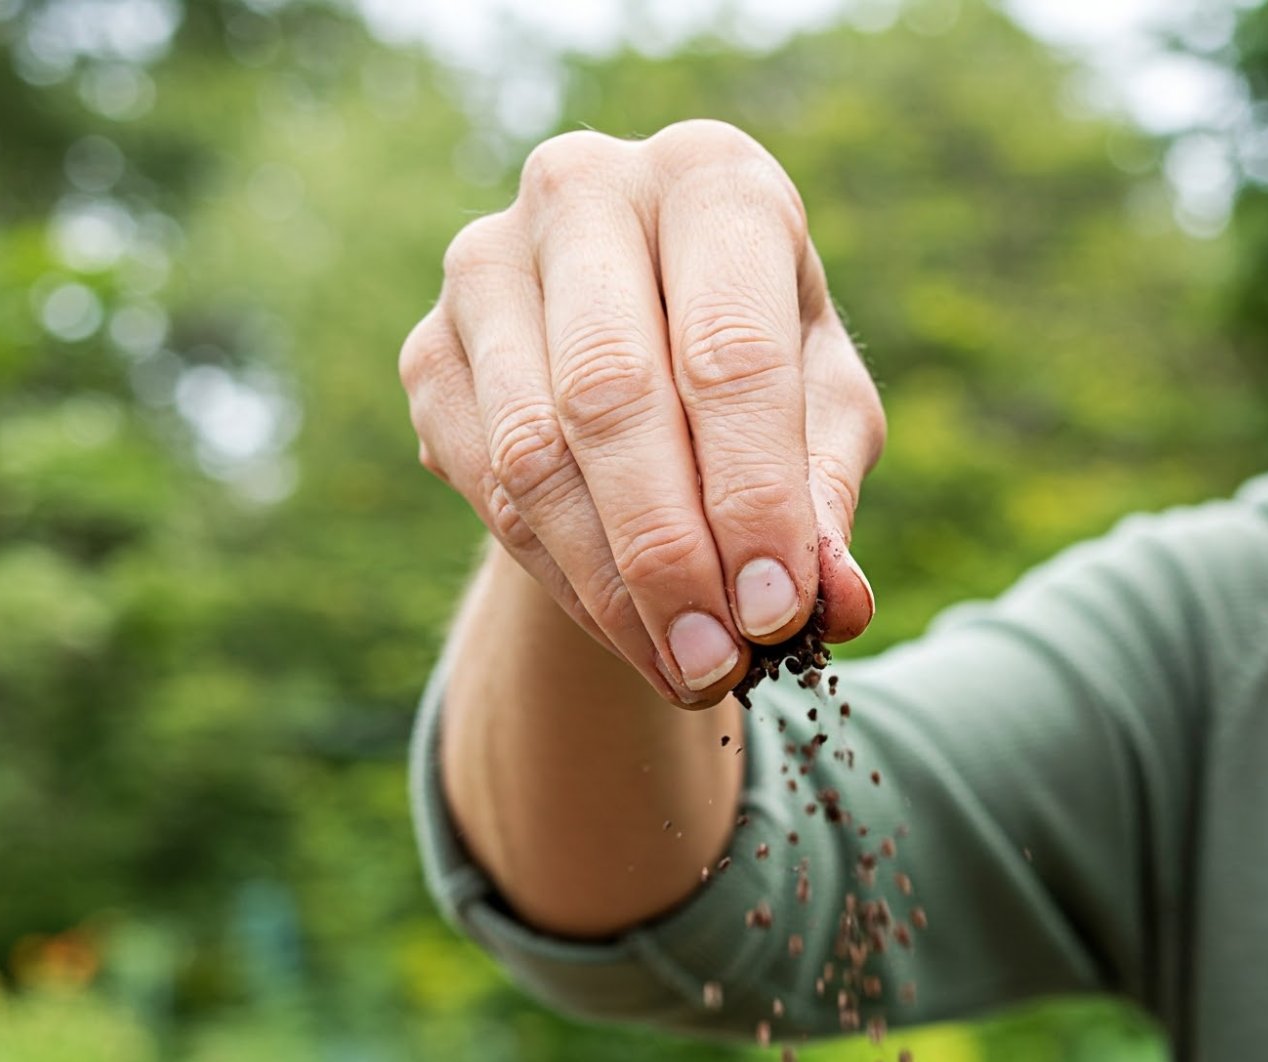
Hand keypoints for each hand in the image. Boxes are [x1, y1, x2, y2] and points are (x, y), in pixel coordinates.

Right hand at [399, 120, 884, 705]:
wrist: (647, 345)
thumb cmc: (763, 369)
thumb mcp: (824, 418)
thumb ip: (828, 500)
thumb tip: (839, 607)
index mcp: (711, 181)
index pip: (729, 352)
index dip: (754, 499)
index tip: (777, 616)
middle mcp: (585, 191)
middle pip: (611, 399)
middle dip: (669, 558)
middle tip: (718, 667)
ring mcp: (485, 264)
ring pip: (531, 456)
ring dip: (609, 590)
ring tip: (684, 675)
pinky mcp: (428, 349)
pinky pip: (484, 490)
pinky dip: (562, 582)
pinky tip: (628, 637)